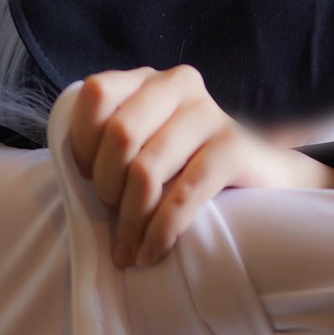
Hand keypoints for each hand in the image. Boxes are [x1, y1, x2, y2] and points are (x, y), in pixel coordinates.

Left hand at [67, 65, 333, 267]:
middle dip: (107, 190)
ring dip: (132, 221)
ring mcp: (209, 113)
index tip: (87, 180)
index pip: (95, 95)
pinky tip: (153, 253)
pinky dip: (161, 231)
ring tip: (130, 249)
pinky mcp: (233, 146)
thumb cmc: (188, 172)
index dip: (83, 144)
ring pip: (146, 169)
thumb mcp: (145, 149)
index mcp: (147, 80)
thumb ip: (111, 147)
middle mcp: (178, 84)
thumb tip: (71, 179)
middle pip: (118, 136)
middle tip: (115, 221)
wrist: (262, 183)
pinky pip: (183, 194)